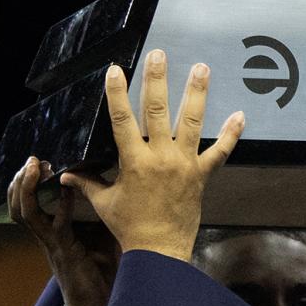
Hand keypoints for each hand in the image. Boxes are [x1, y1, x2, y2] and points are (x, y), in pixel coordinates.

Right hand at [9, 157, 119, 305]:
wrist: (100, 302)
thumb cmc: (101, 267)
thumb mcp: (97, 232)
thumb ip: (96, 210)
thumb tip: (109, 181)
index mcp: (50, 230)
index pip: (26, 203)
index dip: (24, 182)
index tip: (35, 161)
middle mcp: (46, 235)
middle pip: (17, 205)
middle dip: (20, 181)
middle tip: (31, 160)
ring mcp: (52, 243)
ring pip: (26, 213)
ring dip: (27, 189)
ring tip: (34, 168)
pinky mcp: (65, 251)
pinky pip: (56, 225)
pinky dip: (61, 204)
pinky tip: (67, 189)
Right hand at [60, 51, 243, 260]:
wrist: (159, 251)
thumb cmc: (129, 227)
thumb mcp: (104, 203)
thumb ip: (88, 183)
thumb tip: (66, 174)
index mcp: (134, 161)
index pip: (122, 120)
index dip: (117, 94)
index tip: (115, 70)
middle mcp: (160, 157)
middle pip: (158, 111)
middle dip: (157, 80)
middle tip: (159, 54)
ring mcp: (184, 164)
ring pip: (192, 122)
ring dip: (197, 93)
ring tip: (201, 67)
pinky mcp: (201, 175)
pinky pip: (220, 152)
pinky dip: (230, 134)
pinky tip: (240, 115)